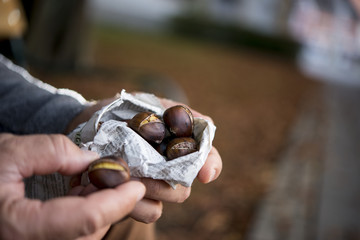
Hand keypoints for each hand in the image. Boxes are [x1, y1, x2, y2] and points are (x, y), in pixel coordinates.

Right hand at [0, 134, 144, 239]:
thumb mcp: (9, 151)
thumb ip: (51, 151)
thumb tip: (92, 161)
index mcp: (19, 227)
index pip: (85, 220)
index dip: (117, 202)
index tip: (137, 185)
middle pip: (89, 230)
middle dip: (112, 204)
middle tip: (120, 177)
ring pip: (84, 235)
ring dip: (100, 208)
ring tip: (97, 181)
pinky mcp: (37, 239)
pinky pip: (73, 233)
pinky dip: (86, 213)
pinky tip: (83, 192)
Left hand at [65, 94, 221, 223]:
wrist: (89, 123)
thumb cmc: (123, 111)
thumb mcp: (149, 103)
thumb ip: (177, 111)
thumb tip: (207, 125)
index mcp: (180, 145)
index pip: (207, 158)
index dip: (211, 165)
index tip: (203, 174)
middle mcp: (171, 169)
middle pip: (185, 186)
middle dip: (168, 180)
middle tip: (143, 168)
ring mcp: (154, 187)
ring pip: (167, 201)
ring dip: (150, 190)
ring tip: (125, 175)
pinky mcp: (135, 200)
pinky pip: (148, 212)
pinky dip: (134, 203)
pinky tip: (115, 186)